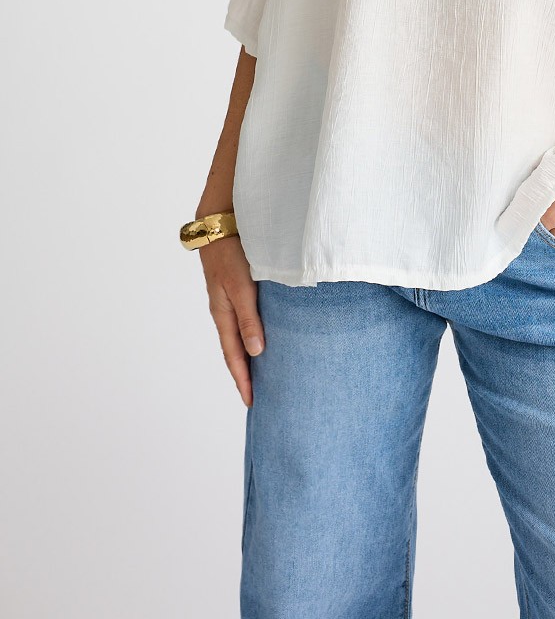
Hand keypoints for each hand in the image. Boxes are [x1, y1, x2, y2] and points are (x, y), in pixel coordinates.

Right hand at [198, 234, 264, 407]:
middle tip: (258, 397)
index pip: (233, 355)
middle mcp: (225, 309)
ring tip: (263, 374)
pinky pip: (245, 318)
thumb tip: (255, 353)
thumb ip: (248, 317)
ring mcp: (229, 298)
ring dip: (249, 355)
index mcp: (223, 313)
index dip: (243, 379)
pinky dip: (252, 334)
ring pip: (240, 334)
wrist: (220, 221)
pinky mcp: (238, 286)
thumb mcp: (240, 286)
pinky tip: (263, 337)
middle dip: (245, 374)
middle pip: (235, 349)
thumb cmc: (231, 252)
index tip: (252, 402)